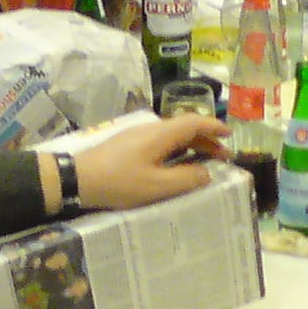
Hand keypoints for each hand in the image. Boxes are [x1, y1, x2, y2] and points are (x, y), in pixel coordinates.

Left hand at [70, 114, 229, 212]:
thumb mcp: (158, 186)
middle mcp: (151, 129)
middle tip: (222, 156)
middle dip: (206, 140)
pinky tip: (174, 164)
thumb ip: (187, 178)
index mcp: (161, 134)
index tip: (230, 134)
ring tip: (202, 162)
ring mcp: (137, 135)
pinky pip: (160, 141)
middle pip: (185, 127)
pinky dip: (176, 149)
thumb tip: (207, 172)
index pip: (195, 122)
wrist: (77, 178)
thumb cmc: (120, 182)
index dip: (214, 127)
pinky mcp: (127, 144)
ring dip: (190, 145)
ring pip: (172, 135)